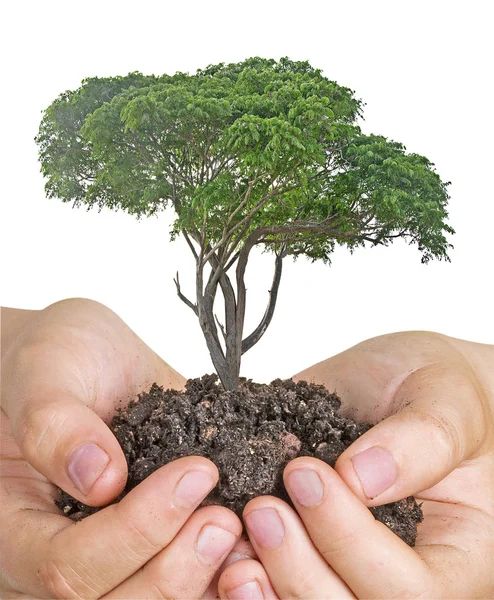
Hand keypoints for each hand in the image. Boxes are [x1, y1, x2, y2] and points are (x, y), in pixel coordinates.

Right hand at [0, 298, 242, 598]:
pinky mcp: (145, 546)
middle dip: (174, 570)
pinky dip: (216, 575)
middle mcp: (53, 556)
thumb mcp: (46, 368)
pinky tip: (249, 544)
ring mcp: (103, 557)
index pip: (65, 565)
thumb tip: (99, 478)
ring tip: (241, 531)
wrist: (89, 358)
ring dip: (201, 581)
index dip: (135, 531)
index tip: (194, 473)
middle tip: (225, 519)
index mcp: (14, 525)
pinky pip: (178, 582)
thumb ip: (55, 422)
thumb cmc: (55, 358)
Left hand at [216, 332, 493, 598]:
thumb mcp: (447, 398)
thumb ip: (423, 438)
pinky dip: (244, 579)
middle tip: (262, 509)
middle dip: (298, 571)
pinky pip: (275, 585)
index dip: (350, 542)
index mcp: (452, 557)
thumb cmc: (438, 390)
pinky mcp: (305, 547)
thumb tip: (363, 476)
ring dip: (265, 586)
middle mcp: (396, 575)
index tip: (307, 473)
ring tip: (236, 535)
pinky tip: (223, 549)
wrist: (400, 383)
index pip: (410, 590)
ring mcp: (346, 566)